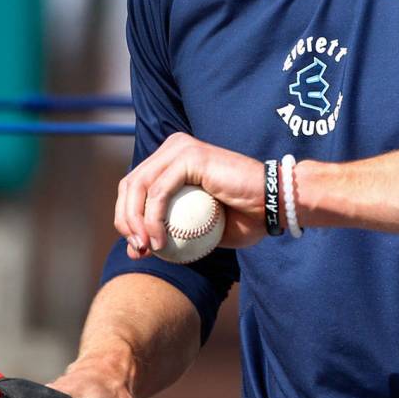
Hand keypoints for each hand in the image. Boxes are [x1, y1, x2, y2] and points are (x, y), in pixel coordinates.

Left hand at [115, 132, 265, 258]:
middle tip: (139, 250)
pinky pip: (159, 191)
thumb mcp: (199, 234)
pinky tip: (160, 241)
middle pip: (130, 184)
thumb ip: (167, 235)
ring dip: (135, 222)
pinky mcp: (190, 155)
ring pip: (138, 186)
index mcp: (172, 159)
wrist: (273, 205)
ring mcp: (180, 148)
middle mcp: (173, 147)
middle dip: (125, 220)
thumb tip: (135, 249)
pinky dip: (153, 219)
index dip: (127, 219)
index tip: (138, 250)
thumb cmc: (245, 218)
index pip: (134, 187)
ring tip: (147, 248)